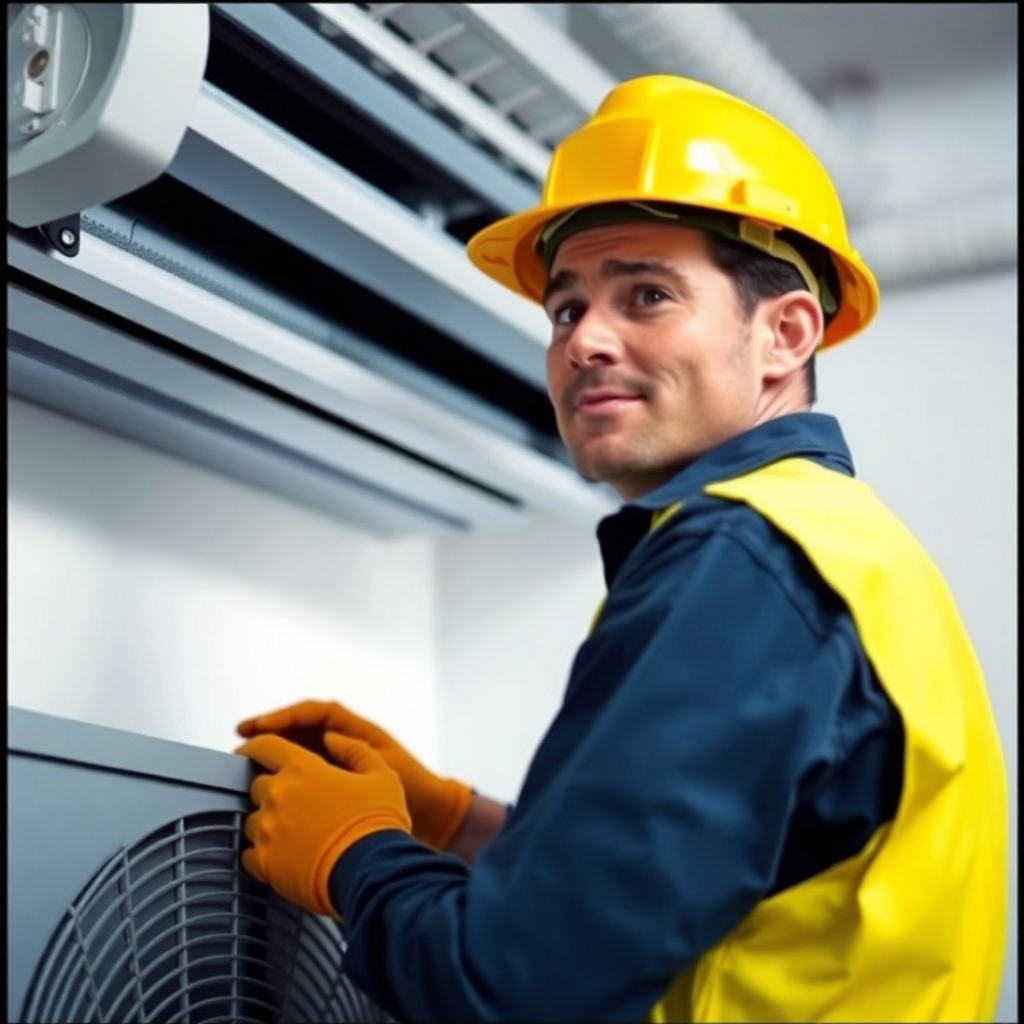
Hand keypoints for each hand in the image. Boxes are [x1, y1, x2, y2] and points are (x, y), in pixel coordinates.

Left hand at [237, 700, 471, 850]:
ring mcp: (268, 830)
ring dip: (267, 823)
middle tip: (294, 803)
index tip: (250, 752)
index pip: (264, 745)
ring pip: (252, 820)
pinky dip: (263, 854)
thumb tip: (333, 738)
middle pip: (257, 784)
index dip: (254, 745)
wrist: (373, 870)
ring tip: (294, 835)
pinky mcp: (264, 863)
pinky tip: (284, 858)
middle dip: (271, 790)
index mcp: (303, 768)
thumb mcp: (380, 774)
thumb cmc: (378, 823)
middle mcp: (279, 794)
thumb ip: (354, 749)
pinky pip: (249, 854)